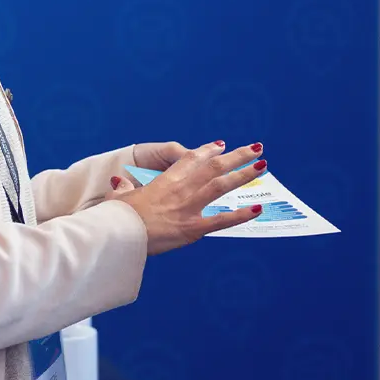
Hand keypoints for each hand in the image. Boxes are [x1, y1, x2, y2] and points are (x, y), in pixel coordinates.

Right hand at [112, 141, 265, 254]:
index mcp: (166, 180)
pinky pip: (222, 221)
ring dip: (243, 174)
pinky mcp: (193, 228)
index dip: (208, 151)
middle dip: (237, 156)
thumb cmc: (118, 217)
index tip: (220, 146)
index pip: (191, 159)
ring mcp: (189, 207)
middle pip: (214, 166)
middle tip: (256, 148)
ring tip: (262, 166)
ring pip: (221, 186)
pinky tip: (257, 208)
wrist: (119, 234)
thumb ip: (123, 187)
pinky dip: (241, 215)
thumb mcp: (120, 197)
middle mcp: (182, 189)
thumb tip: (119, 181)